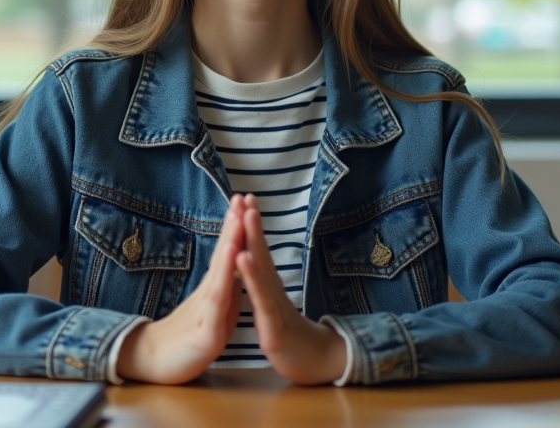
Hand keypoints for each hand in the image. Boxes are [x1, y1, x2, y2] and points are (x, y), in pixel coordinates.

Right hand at [116, 194, 244, 383]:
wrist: (153, 363)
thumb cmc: (185, 338)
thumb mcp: (214, 313)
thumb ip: (226, 292)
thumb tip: (239, 272)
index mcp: (214, 289)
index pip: (228, 253)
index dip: (237, 228)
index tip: (245, 202)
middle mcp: (209, 292)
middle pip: (224, 253)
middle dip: (234, 224)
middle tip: (241, 196)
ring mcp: (205, 309)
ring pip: (220, 272)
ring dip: (229, 243)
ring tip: (237, 217)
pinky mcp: (206, 330)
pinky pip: (216, 302)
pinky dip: (224, 280)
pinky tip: (229, 262)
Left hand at [235, 194, 347, 384]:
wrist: (316, 362)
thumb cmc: (289, 333)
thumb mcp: (271, 305)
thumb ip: (262, 283)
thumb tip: (254, 261)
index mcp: (269, 285)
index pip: (257, 250)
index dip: (249, 225)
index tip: (243, 198)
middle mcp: (273, 289)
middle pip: (261, 250)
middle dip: (252, 222)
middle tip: (245, 196)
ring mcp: (274, 305)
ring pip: (263, 269)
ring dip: (254, 241)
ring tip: (246, 217)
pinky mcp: (273, 325)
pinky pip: (262, 299)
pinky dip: (252, 278)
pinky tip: (244, 260)